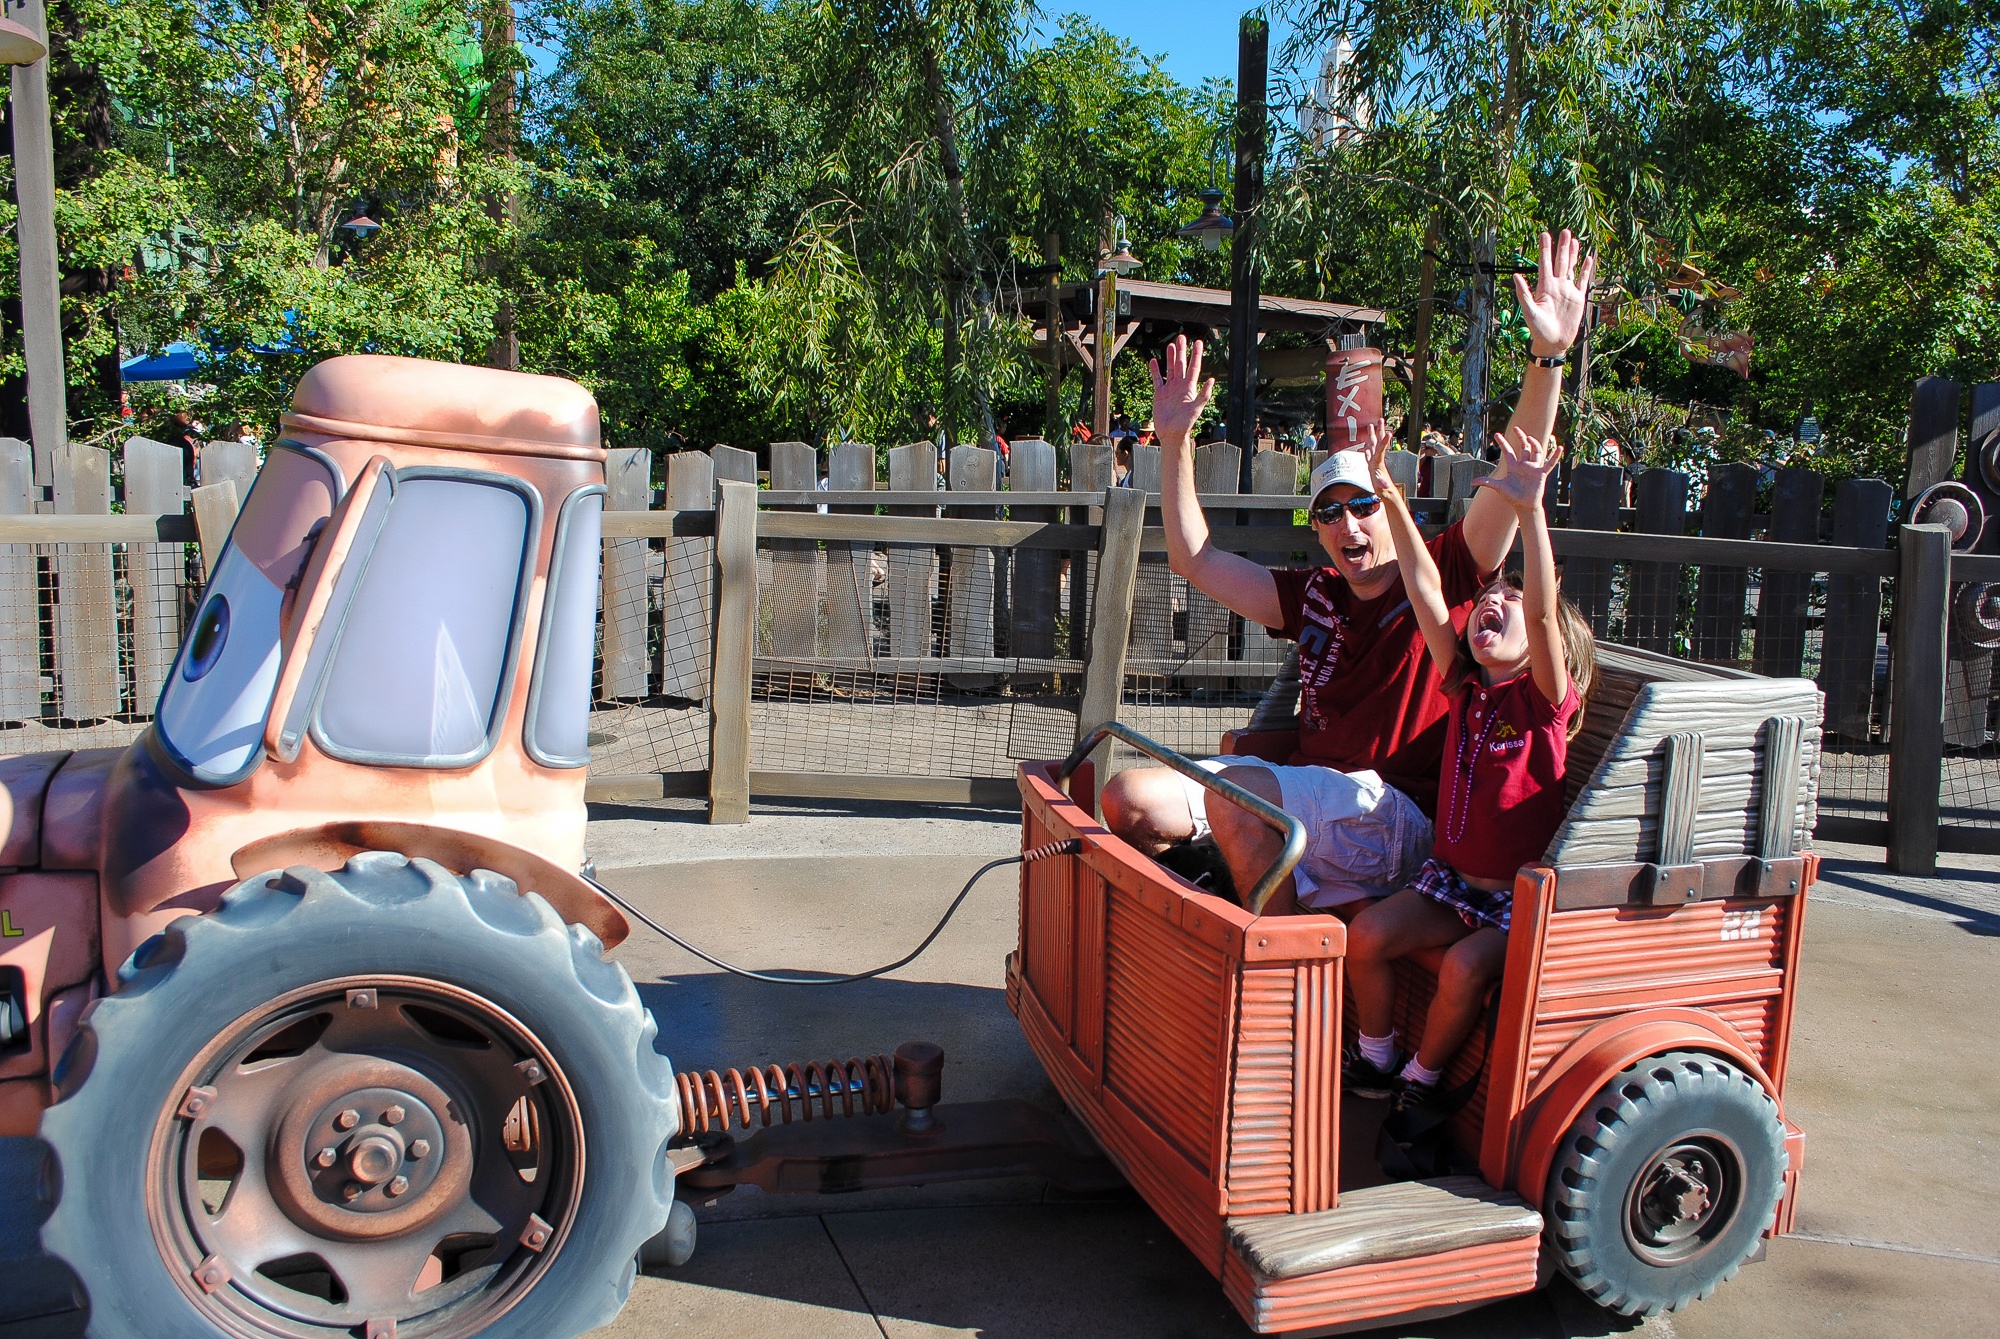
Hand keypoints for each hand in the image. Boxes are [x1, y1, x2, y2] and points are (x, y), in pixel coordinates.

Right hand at [1149, 335, 1214, 445]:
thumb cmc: (1185, 424)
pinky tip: (1154, 361)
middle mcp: (1180, 386)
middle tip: (1182, 337)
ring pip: (1170, 369)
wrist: (1171, 434)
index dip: (1196, 355)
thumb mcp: (1196, 409)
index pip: (1194, 367)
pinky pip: (1157, 379)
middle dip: (1182, 351)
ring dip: (1170, 357)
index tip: (1198, 343)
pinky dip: (1155, 370)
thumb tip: (1212, 380)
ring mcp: (1170, 389)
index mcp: (1190, 388)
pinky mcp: (1159, 394)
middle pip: (1181, 364)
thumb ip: (1204, 395)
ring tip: (1171, 345)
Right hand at [1359, 419, 1397, 494]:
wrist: (1384, 490)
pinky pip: (1368, 452)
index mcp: (1379, 461)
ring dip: (1372, 435)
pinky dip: (1366, 447)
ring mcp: (1374, 459)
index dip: (1384, 441)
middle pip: (1378, 441)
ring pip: (1372, 444)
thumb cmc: (1382, 487)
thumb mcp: (1382, 485)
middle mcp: (1377, 458)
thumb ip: (1383, 484)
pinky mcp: (1371, 463)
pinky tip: (1365, 444)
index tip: (1389, 432)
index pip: (1382, 449)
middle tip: (1380, 420)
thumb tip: (1385, 485)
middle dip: (1379, 431)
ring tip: (1371, 425)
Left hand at [1472, 427, 1562, 513]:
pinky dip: (1555, 456)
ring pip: (1536, 451)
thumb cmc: (1512, 497)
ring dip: (1534, 443)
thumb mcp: (1499, 487)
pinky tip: (1560, 447)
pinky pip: (1550, 463)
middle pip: (1523, 447)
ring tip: (1530, 438)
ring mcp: (1533, 468)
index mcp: (1514, 466)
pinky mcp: (1542, 473)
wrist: (1524, 505)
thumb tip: (1473, 482)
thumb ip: (1487, 482)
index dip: (1502, 443)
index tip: (1496, 435)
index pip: (1508, 451)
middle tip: (1516, 428)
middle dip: (1520, 437)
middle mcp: (1524, 465)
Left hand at [1513, 229, 1597, 356]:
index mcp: (1544, 287)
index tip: (1545, 234)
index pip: (1544, 264)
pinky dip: (1586, 270)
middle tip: (1564, 231)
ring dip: (1573, 254)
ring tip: (1574, 240)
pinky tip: (1588, 258)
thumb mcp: (1529, 310)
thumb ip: (1523, 293)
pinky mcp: (1578, 298)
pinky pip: (1583, 280)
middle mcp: (1556, 286)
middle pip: (1559, 262)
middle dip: (1561, 247)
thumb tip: (1516, 275)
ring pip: (1571, 268)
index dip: (1545, 249)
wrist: (1553, 343)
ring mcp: (1568, 291)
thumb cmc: (1538, 329)